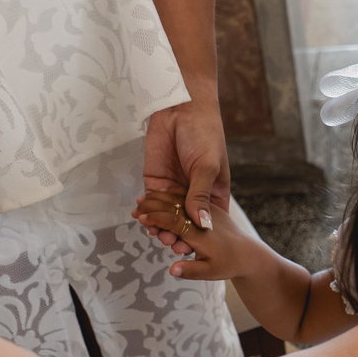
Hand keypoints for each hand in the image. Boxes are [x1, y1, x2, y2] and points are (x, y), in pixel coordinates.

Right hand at [134, 190, 264, 279]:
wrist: (251, 253)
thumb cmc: (231, 264)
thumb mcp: (213, 272)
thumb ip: (193, 270)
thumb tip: (171, 269)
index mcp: (201, 233)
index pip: (174, 221)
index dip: (156, 218)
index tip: (140, 217)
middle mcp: (203, 219)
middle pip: (174, 207)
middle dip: (153, 206)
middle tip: (136, 206)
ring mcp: (209, 210)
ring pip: (181, 199)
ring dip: (161, 198)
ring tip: (144, 198)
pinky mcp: (213, 207)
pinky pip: (192, 197)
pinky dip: (175, 195)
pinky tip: (163, 193)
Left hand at [143, 97, 229, 243]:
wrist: (180, 108)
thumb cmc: (204, 133)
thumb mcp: (207, 166)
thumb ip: (200, 196)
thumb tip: (202, 224)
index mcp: (213, 193)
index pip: (209, 221)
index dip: (202, 236)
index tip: (195, 248)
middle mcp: (193, 194)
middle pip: (186, 223)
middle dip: (180, 235)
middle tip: (173, 245)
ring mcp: (174, 189)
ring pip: (167, 217)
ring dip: (162, 227)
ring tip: (159, 235)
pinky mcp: (155, 181)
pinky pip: (150, 203)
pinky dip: (147, 213)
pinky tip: (144, 221)